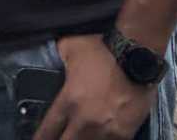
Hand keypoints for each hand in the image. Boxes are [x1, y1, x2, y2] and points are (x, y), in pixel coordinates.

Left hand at [35, 34, 155, 139]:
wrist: (136, 56)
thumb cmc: (102, 49)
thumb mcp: (70, 47)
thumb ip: (58, 57)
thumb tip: (52, 59)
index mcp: (68, 101)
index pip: (48, 130)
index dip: (40, 138)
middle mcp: (85, 120)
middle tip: (57, 138)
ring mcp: (106, 130)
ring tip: (79, 136)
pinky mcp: (125, 134)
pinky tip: (99, 138)